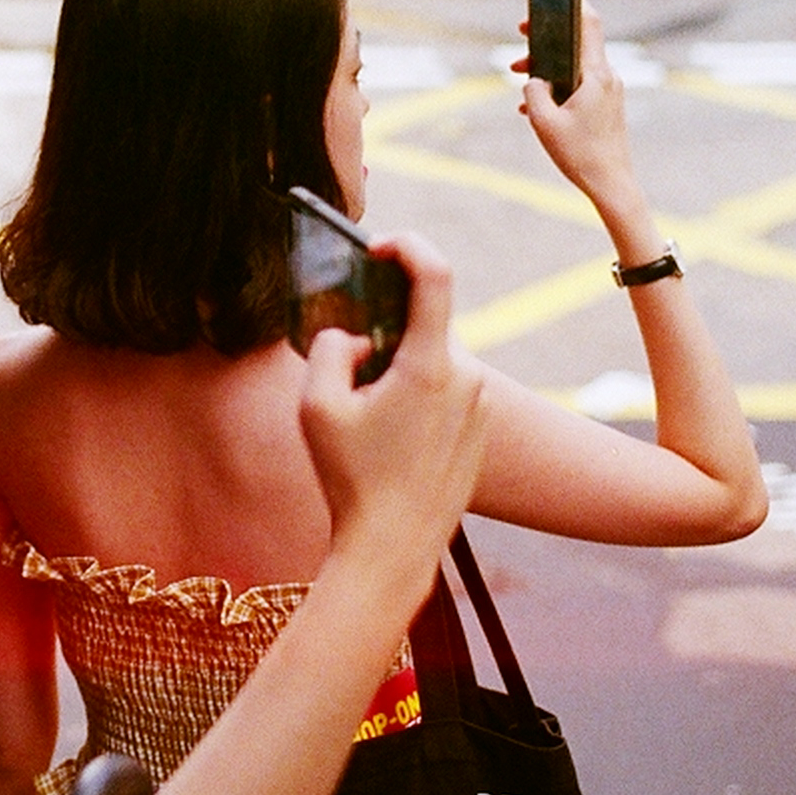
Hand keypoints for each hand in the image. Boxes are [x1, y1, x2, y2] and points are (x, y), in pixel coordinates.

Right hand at [297, 230, 486, 574]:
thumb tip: (352, 337)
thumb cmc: (352, 480)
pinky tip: (388, 441)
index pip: (434, 274)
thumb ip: (328, 350)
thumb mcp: (316, 408)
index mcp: (430, 365)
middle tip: (347, 369)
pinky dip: (414, 398)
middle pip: (423, 325)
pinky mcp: (479, 432)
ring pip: (432, 361)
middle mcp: (466, 378)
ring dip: (397, 370)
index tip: (378, 247)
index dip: (407, 246)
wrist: (395, 549)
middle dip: (382, 333)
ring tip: (366, 420)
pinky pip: (445, 393)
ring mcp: (479, 407)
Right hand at [511, 4, 643, 222]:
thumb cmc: (580, 155)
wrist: (612, 184)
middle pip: (576, 43)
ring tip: (520, 78)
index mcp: (595, 74)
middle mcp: (606, 77)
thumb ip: (533, 91)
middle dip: (545, 40)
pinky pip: (578, 85)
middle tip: (521, 37)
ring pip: (574, 66)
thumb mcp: (544, 122)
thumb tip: (532, 78)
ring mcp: (608, 92)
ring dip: (547, 68)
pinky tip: (536, 106)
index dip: (571, 3)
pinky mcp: (606, 105)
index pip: (588, 24)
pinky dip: (557, 87)